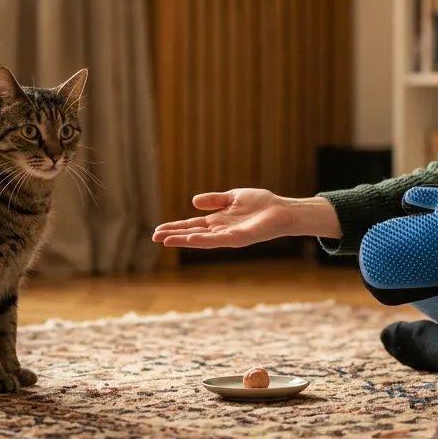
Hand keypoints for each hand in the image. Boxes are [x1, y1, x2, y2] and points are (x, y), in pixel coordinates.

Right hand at [152, 188, 299, 248]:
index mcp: (218, 221)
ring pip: (202, 240)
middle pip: (192, 234)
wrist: (282, 210)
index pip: (192, 226)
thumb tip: (193, 202)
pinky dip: (204, 240)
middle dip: (174, 236)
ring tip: (167, 241)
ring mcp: (229, 236)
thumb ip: (215, 200)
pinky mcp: (240, 238)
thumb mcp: (233, 197)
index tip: (158, 230)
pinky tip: (191, 239)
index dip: (175, 227)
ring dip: (184, 240)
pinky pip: (218, 240)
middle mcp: (221, 231)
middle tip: (155, 238)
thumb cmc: (261, 204)